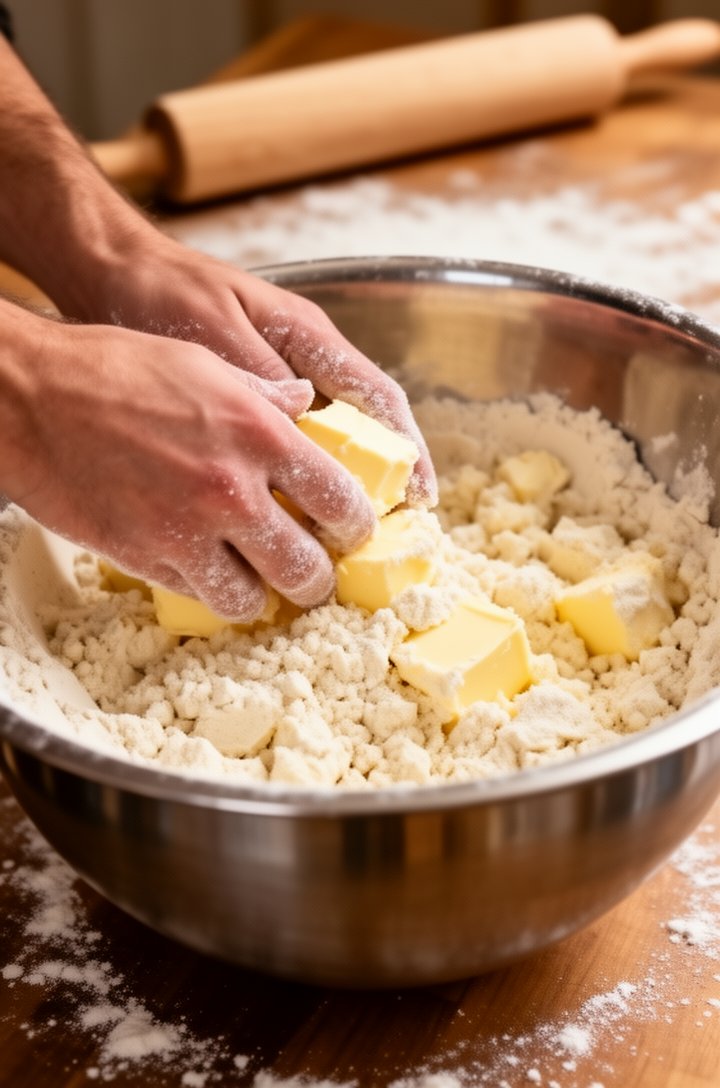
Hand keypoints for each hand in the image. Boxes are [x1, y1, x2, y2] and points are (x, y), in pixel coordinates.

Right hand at [1, 306, 375, 620]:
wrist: (31, 399)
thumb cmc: (115, 369)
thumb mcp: (205, 362)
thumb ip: (264, 395)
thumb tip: (305, 400)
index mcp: (259, 435)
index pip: (341, 501)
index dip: (356, 525)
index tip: (352, 529)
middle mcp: (232, 492)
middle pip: (306, 570)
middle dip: (317, 578)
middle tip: (312, 570)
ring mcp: (187, 533)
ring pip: (251, 601)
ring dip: (262, 594)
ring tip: (259, 577)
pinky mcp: (145, 559)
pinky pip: (197, 594)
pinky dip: (210, 588)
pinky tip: (207, 564)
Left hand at [68, 231, 437, 509]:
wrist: (109, 273)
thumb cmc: (161, 290)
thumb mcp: (213, 329)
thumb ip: (258, 373)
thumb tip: (303, 418)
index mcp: (307, 337)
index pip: (376, 398)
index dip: (405, 449)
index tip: (419, 494)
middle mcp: (301, 362)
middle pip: (360, 428)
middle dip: (379, 479)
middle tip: (384, 533)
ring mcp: (274, 382)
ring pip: (323, 442)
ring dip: (336, 487)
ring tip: (342, 539)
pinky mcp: (244, 400)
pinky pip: (283, 449)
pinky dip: (292, 484)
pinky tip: (286, 519)